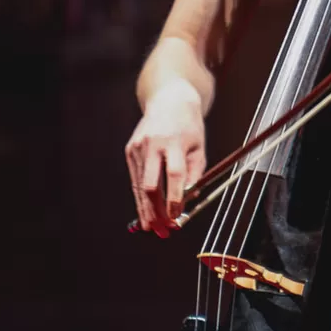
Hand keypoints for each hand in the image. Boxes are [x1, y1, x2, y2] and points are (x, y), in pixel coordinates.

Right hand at [126, 82, 205, 234]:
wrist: (169, 101)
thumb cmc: (189, 127)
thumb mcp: (199, 148)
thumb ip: (194, 175)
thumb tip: (185, 203)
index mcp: (174, 142)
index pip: (174, 174)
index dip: (174, 198)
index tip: (175, 217)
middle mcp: (153, 144)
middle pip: (150, 183)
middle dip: (155, 210)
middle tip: (161, 230)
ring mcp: (138, 147)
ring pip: (139, 185)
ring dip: (145, 208)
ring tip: (150, 227)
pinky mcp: (130, 150)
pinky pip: (136, 178)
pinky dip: (140, 196)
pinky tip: (144, 211)